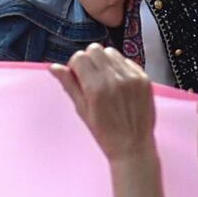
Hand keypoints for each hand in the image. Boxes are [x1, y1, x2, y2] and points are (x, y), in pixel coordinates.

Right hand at [57, 43, 155, 160]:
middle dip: (89, 60)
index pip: (79, 57)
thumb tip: (53, 67)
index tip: (78, 77)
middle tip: (90, 77)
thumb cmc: (105, 133)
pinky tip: (120, 84)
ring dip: (105, 62)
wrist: (133, 147)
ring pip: (111, 52)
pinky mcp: (144, 79)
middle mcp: (114, 78)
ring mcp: (132, 77)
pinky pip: (128, 61)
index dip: (75, 66)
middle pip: (95, 49)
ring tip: (106, 80)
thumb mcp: (82, 110)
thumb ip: (69, 85)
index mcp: (96, 87)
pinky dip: (120, 68)